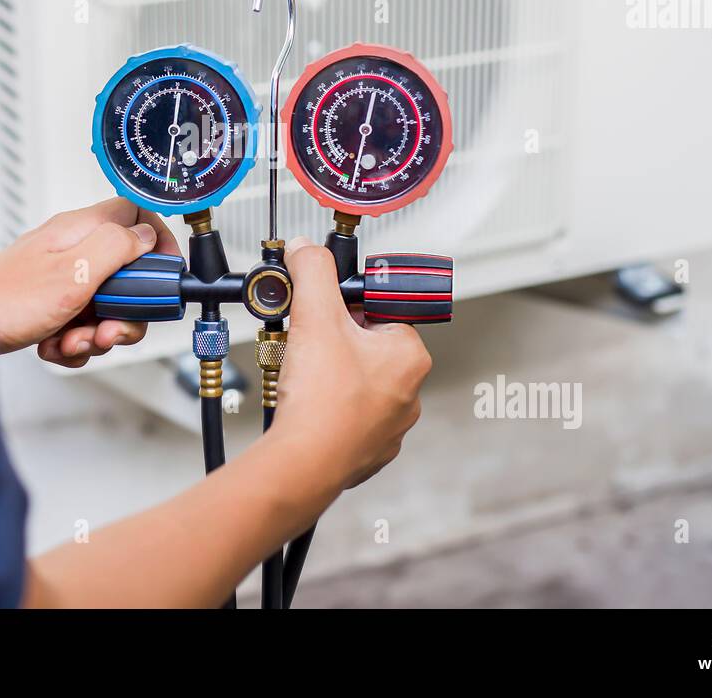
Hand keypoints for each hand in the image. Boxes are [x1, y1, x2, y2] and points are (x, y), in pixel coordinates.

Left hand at [0, 198, 180, 364]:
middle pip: (128, 273)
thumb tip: (145, 235)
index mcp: (82, 230)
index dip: (157, 242)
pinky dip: (74, 341)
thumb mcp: (74, 272)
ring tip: (72, 341)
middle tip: (109, 327)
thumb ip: (116, 247)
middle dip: (126, 310)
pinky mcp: (52, 304)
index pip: (136, 215)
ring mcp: (63, 277)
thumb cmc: (7, 299)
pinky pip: (83, 323)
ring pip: (107, 305)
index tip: (161, 276)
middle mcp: (74, 249)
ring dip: (97, 333)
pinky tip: (56, 345)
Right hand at [271, 236, 431, 487]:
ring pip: (355, 384)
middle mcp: (409, 392)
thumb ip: (313, 271)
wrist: (305, 462)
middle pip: (366, 346)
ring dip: (328, 376)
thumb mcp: (315, 316)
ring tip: (302, 377)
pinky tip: (306, 408)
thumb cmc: (322, 399)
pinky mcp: (368, 450)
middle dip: (333, 342)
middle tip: (306, 343)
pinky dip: (326, 411)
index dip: (347, 307)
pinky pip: (346, 418)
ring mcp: (390, 426)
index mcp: (409, 355)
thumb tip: (307, 248)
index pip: (381, 311)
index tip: (324, 312)